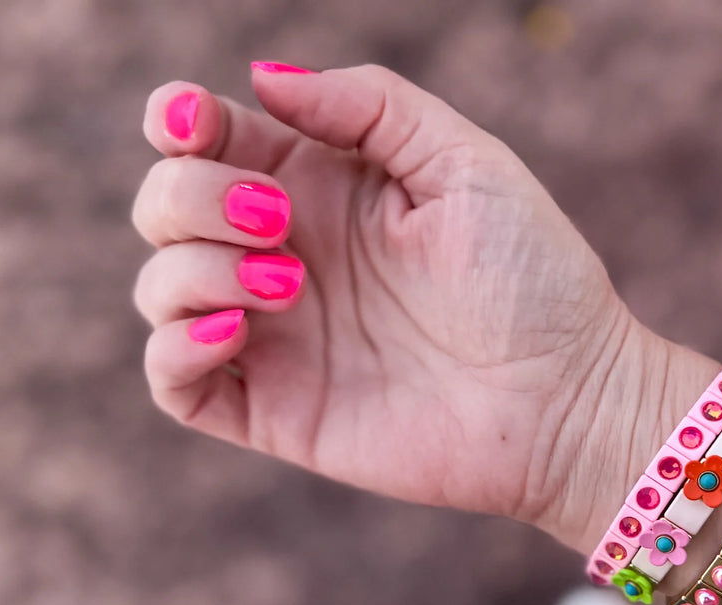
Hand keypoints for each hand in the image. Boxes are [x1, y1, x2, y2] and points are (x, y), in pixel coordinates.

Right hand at [131, 64, 713, 548]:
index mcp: (321, 188)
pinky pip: (171, 380)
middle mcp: (283, 256)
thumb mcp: (464, 162)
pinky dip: (174, 348)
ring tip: (288, 284)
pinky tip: (238, 328)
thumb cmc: (532, 277)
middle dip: (193, 196)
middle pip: (165, 206)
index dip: (177, 120)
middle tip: (278, 219)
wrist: (564, 400)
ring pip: (158, 287)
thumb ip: (369, 106)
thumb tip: (262, 79)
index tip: (192, 121)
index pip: (208, 140)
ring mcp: (273, 336)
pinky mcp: (272, 408)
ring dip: (194, 268)